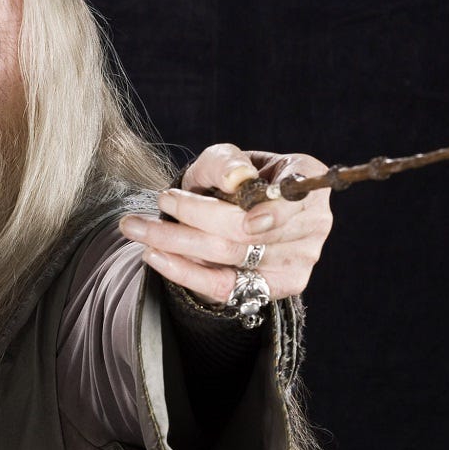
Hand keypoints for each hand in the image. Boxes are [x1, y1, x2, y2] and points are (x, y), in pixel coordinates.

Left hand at [118, 144, 332, 304]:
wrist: (231, 217)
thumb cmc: (231, 182)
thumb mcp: (223, 160)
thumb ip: (227, 161)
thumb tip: (239, 178)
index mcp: (307, 182)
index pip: (287, 194)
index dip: (258, 202)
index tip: (222, 191)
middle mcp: (313, 225)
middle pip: (247, 227)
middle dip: (192, 214)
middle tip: (156, 200)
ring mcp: (297, 261)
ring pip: (229, 254)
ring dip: (175, 240)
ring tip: (136, 227)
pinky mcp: (273, 289)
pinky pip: (225, 286)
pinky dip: (184, 271)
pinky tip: (154, 255)